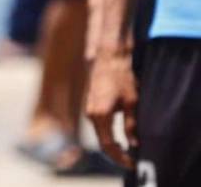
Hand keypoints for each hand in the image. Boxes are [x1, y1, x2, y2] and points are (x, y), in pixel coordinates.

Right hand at [86, 51, 138, 168]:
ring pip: (99, 134)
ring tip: (126, 151)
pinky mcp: (90, 105)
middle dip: (115, 154)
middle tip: (130, 161)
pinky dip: (107, 135)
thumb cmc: (121, 78)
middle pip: (102, 142)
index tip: (131, 163)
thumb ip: (131, 125)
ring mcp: (88, 109)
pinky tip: (118, 138)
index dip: (119, 157)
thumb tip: (133, 143)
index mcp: (100, 115)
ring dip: (111, 145)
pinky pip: (98, 126)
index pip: (108, 145)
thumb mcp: (131, 103)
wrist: (107, 59)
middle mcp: (91, 114)